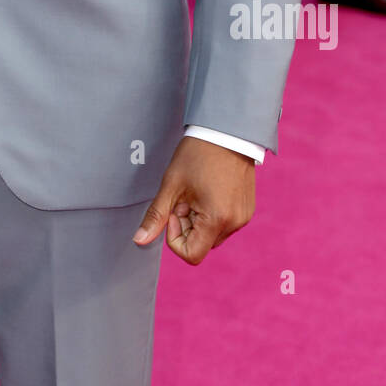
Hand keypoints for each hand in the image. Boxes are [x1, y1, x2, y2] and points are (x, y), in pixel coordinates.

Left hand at [132, 136, 255, 264]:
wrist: (226, 131)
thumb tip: (139, 241)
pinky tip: (208, 191)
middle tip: (185, 197)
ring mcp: (243, 217)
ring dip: (199, 221)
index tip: (175, 210)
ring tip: (197, 192)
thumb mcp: (172, 185)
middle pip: (201, 244)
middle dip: (187, 226)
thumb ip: (156, 216)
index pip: (191, 255)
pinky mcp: (247, 210)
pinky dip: (211, 215)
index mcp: (216, 219)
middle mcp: (234, 223)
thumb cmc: (197, 154)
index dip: (175, 238)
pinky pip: (224, 224)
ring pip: (212, 235)